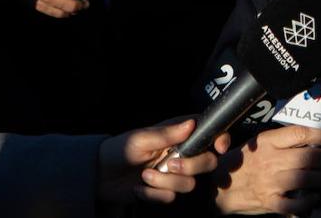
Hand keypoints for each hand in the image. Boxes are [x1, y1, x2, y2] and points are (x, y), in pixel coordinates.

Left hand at [98, 118, 227, 204]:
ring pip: (189, 184)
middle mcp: (181, 154)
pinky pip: (170, 197)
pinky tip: (139, 188)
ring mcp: (174, 174)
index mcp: (179, 136)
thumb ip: (167, 134)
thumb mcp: (141, 138)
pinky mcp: (164, 192)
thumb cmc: (120, 149)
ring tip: (145, 177)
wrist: (100, 175)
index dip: (220, 139)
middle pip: (208, 162)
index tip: (219, 147)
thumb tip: (192, 123)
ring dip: (165, 182)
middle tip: (170, 164)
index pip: (209, 134)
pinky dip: (152, 194)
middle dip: (191, 166)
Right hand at [213, 126, 320, 214]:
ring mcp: (269, 183)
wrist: (217, 186)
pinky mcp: (269, 202)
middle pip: (307, 157)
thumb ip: (282, 140)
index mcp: (267, 142)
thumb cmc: (242, 161)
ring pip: (304, 178)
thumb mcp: (258, 143)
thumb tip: (312, 139)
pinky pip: (294, 204)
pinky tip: (315, 196)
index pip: (301, 134)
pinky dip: (308, 201)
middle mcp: (270, 160)